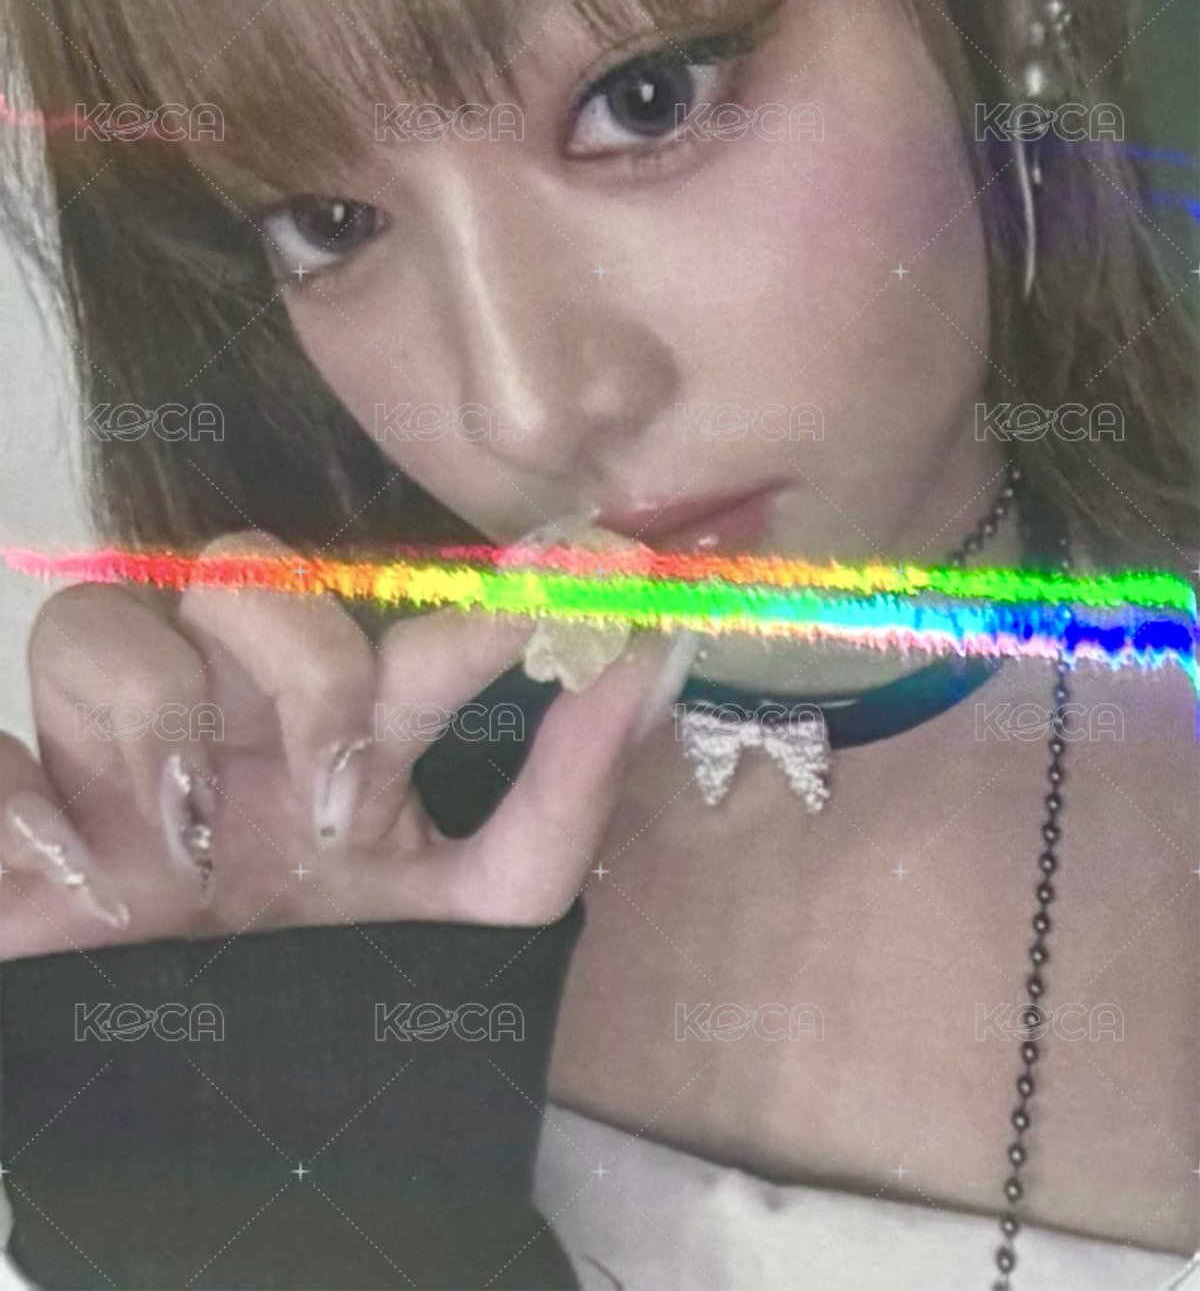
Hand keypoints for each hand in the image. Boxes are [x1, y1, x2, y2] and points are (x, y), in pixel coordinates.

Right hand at [0, 532, 668, 959]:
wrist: (212, 1128)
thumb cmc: (351, 994)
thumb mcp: (473, 917)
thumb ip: (563, 799)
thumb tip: (653, 657)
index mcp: (333, 728)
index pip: (404, 624)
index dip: (489, 594)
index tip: (587, 567)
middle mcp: (222, 715)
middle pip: (237, 570)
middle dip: (300, 663)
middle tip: (334, 803)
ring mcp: (107, 765)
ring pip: (97, 631)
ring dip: (150, 734)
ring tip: (181, 870)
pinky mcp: (9, 831)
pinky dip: (25, 815)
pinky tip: (80, 887)